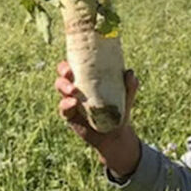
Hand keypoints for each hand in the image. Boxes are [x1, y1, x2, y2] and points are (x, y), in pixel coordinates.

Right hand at [55, 61, 141, 176]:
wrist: (115, 134)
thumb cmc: (120, 110)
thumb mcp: (127, 97)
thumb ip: (130, 85)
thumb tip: (130, 72)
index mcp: (88, 79)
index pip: (76, 65)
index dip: (72, 59)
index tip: (75, 57)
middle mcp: (76, 87)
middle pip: (63, 74)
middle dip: (64, 70)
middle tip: (70, 73)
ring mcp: (71, 100)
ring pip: (61, 88)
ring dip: (64, 86)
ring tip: (73, 90)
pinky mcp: (69, 115)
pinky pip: (63, 107)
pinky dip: (66, 104)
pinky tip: (73, 103)